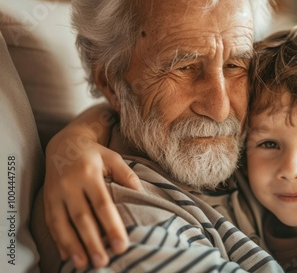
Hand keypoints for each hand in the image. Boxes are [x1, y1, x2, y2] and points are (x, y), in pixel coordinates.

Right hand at [43, 134, 141, 268]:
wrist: (63, 144)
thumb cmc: (94, 154)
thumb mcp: (112, 157)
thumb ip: (126, 174)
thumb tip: (140, 192)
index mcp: (89, 173)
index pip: (102, 204)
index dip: (112, 226)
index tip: (121, 245)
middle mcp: (69, 184)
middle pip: (81, 218)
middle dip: (92, 242)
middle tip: (103, 262)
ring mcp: (55, 193)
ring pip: (62, 224)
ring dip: (72, 246)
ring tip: (83, 265)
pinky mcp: (46, 200)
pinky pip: (51, 223)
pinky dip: (58, 241)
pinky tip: (67, 256)